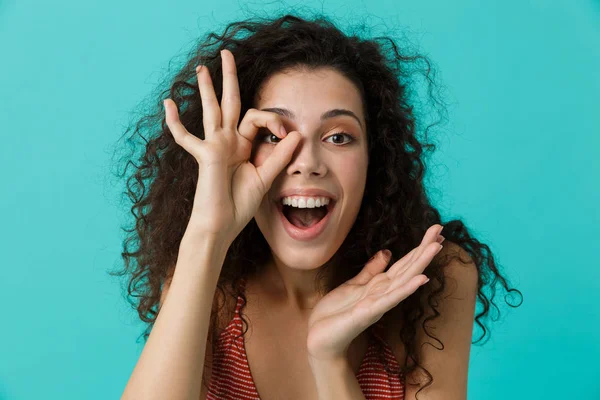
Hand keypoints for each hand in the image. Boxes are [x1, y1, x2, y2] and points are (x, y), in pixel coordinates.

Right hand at [164, 49, 301, 246]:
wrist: (221, 226)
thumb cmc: (238, 206)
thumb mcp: (265, 178)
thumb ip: (279, 156)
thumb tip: (296, 134)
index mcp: (242, 146)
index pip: (256, 118)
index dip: (273, 118)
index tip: (287, 133)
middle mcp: (227, 142)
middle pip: (229, 103)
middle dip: (229, 78)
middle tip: (227, 54)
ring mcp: (214, 146)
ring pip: (210, 110)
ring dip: (207, 88)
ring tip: (202, 68)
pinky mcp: (205, 155)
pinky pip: (186, 136)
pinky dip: (175, 122)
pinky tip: (169, 103)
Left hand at [306, 224, 444, 361]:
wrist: (320, 338)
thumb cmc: (335, 313)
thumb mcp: (353, 285)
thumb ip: (371, 270)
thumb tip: (388, 252)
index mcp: (380, 285)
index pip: (404, 263)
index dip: (418, 246)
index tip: (434, 230)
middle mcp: (384, 293)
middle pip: (408, 267)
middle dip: (424, 249)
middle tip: (441, 229)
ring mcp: (379, 303)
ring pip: (404, 279)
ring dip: (421, 263)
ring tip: (436, 247)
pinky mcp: (369, 312)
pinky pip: (391, 298)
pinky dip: (407, 288)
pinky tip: (421, 279)